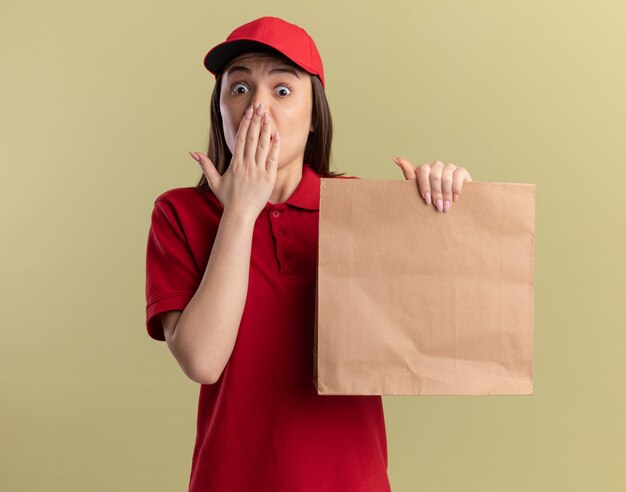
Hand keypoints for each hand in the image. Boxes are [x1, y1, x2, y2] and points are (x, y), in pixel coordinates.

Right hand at [188, 102, 280, 218]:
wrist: (240, 215)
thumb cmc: (228, 199)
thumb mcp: (214, 181)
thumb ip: (205, 165)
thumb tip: (192, 153)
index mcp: (235, 164)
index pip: (241, 139)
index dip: (245, 124)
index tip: (249, 112)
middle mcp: (247, 165)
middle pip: (252, 138)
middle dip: (256, 121)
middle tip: (260, 106)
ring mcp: (258, 171)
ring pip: (263, 146)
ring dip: (265, 129)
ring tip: (268, 115)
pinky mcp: (268, 178)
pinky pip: (272, 159)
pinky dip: (275, 146)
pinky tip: (276, 134)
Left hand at [393, 157, 471, 212]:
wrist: (450, 208)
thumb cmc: (431, 200)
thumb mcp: (418, 191)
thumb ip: (409, 175)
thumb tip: (395, 158)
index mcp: (424, 170)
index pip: (422, 171)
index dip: (424, 186)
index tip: (426, 200)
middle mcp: (436, 166)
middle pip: (434, 175)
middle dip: (436, 193)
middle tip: (438, 207)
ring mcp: (449, 168)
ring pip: (446, 176)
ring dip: (446, 194)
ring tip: (446, 206)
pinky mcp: (461, 171)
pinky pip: (458, 175)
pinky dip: (455, 188)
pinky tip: (455, 198)